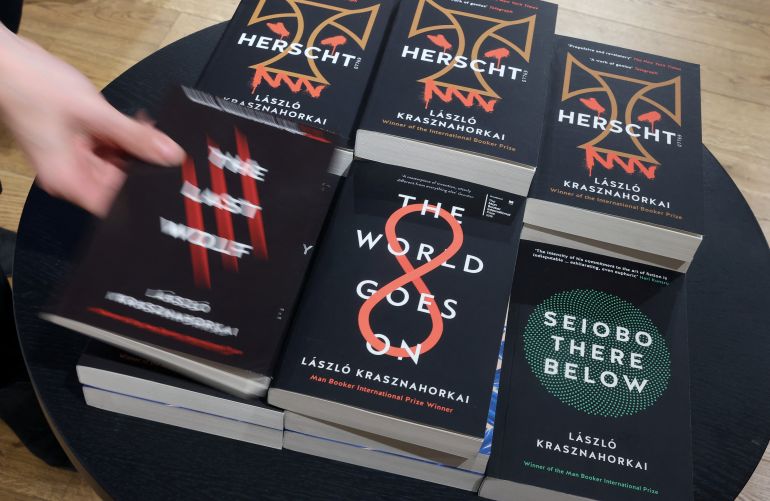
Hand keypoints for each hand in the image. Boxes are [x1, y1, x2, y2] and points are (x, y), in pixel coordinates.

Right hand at [0, 26, 184, 216]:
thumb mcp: (95, 113)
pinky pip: (105, 147)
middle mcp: (68, 174)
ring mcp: (71, 159)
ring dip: (132, 147)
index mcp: (68, 179)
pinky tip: (131, 123)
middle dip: (140, 164)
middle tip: (160, 145)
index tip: (162, 177)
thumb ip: (135, 136)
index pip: (113, 204)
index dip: (139, 193)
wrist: (7, 62)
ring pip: (115, 163)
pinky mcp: (74, 144)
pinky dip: (119, 136)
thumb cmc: (32, 86)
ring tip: (143, 127)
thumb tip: (169, 154)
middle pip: (117, 183)